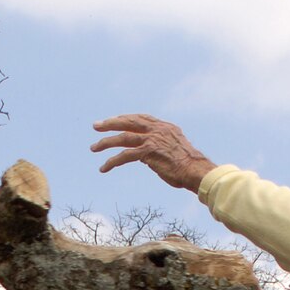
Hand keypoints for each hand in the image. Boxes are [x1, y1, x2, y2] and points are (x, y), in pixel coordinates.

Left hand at [92, 113, 216, 190]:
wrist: (196, 170)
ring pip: (123, 138)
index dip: (126, 119)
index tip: (114, 121)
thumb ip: (159, 147)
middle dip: (111, 123)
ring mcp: (153, 139)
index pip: (141, 118)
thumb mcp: (173, 150)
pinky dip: (112, 162)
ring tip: (93, 148)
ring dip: (106, 143)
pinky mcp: (148, 152)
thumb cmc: (187, 166)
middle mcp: (158, 129)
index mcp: (165, 127)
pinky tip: (104, 167)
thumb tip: (145, 155)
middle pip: (129, 122)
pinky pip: (125, 156)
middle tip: (96, 126)